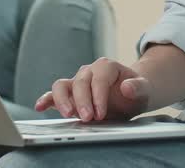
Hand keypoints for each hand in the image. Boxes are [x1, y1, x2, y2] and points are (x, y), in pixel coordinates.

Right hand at [35, 57, 149, 121]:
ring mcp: (77, 82)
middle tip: (89, 119)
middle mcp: (89, 71)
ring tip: (68, 114)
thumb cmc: (136, 91)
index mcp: (106, 66)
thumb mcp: (144, 89)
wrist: (131, 96)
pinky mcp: (69, 95)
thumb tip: (127, 87)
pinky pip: (53, 95)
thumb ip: (138, 87)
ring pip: (62, 85)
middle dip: (83, 101)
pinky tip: (40, 107)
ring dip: (63, 100)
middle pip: (80, 82)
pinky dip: (46, 100)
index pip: (99, 78)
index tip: (101, 113)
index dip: (98, 96)